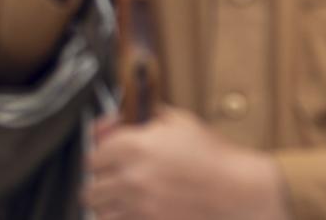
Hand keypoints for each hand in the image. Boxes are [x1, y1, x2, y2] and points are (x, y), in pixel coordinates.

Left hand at [83, 109, 286, 219]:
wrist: (235, 191)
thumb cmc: (212, 157)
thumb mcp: (181, 122)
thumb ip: (147, 116)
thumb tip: (119, 120)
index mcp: (134, 146)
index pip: (93, 155)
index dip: (103, 153)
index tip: (110, 154)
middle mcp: (129, 177)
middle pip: (90, 186)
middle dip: (101, 181)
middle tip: (116, 177)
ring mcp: (135, 206)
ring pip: (98, 210)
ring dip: (107, 203)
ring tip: (124, 197)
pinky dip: (120, 217)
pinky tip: (134, 210)